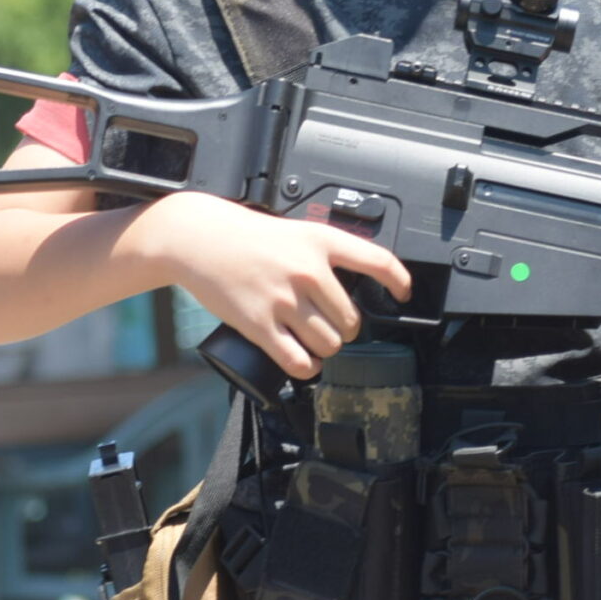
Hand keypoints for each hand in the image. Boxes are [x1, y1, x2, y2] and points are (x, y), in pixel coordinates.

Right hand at [137, 193, 411, 379]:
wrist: (197, 238)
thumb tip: (345, 289)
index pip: (377, 261)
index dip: (398, 281)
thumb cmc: (242, 235)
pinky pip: (298, 361)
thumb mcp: (293, 230)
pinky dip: (306, 368)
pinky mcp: (260, 325)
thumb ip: (320, 254)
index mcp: (320, 241)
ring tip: (312, 344)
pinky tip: (303, 363)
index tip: (403, 293)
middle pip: (350, 320)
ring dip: (324, 351)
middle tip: (327, 326)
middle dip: (343, 330)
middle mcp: (308, 270)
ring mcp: (285, 299)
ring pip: (328, 344)